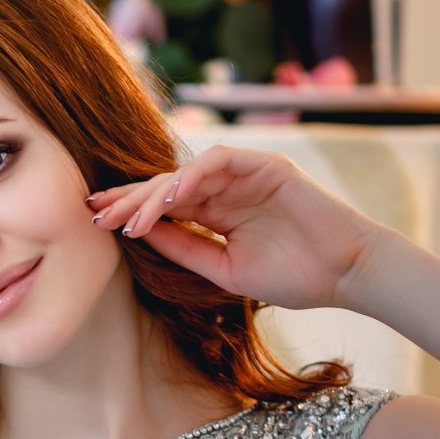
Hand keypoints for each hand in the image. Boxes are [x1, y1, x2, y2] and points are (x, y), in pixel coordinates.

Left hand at [86, 145, 388, 313]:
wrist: (345, 275)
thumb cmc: (291, 276)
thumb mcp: (223, 269)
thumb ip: (184, 249)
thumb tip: (139, 234)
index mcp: (214, 214)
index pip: (162, 207)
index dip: (128, 212)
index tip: (94, 223)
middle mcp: (225, 190)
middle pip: (164, 187)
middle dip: (128, 200)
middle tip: (96, 215)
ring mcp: (245, 175)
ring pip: (185, 175)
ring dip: (153, 195)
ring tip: (128, 220)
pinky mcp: (266, 165)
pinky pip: (219, 161)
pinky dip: (192, 176)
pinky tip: (170, 197)